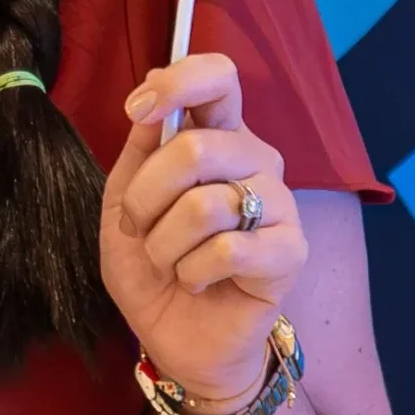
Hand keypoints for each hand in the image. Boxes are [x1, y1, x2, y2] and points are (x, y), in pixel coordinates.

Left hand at [100, 53, 308, 405]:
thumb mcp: (123, 201)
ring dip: (163, 241)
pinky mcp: (291, 252)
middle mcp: (254, 159)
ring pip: (206, 202)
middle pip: (196, 146)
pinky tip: (195, 281)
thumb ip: (138, 151)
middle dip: (146, 195)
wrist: (175, 336)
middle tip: (137, 226)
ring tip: (166, 260)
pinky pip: (227, 248)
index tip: (137, 110)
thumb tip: (151, 103)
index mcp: (215, 136)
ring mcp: (277, 204)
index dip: (177, 83)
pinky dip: (191, 270)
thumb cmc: (151, 264)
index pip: (219, 77)